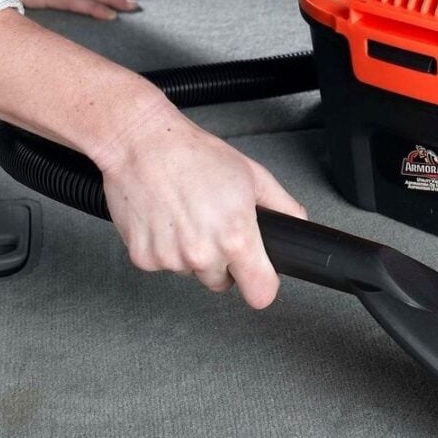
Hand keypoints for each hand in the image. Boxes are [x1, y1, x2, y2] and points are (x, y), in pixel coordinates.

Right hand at [94, 96, 306, 307]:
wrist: (141, 144)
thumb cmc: (192, 154)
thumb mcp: (252, 174)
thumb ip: (282, 206)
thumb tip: (296, 225)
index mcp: (235, 238)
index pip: (261, 293)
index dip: (262, 284)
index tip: (258, 276)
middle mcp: (203, 254)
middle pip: (221, 282)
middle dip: (221, 261)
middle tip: (212, 224)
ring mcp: (171, 259)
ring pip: (190, 271)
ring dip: (190, 252)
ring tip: (185, 213)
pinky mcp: (143, 258)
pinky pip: (161, 263)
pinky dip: (163, 247)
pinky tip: (164, 218)